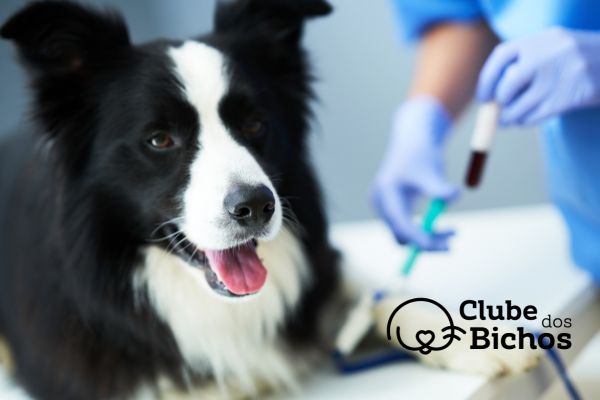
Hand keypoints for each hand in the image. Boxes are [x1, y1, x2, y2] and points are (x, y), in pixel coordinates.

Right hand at [370, 97, 458, 250]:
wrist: (411, 141)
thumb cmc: (421, 154)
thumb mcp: (431, 170)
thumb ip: (439, 186)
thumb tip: (454, 197)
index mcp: (386, 192)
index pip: (400, 223)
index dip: (418, 238)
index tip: (438, 247)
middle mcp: (381, 203)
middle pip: (401, 234)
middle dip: (426, 241)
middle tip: (451, 244)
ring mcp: (384, 208)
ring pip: (405, 234)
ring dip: (429, 237)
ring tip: (454, 231)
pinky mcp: (392, 210)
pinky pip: (407, 228)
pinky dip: (425, 230)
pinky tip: (441, 225)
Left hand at [477, 27, 599, 124]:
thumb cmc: (572, 59)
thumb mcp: (551, 47)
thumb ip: (524, 61)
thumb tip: (491, 92)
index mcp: (540, 40)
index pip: (501, 56)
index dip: (486, 79)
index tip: (483, 96)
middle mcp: (548, 55)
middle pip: (509, 83)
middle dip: (499, 100)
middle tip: (496, 109)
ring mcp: (558, 77)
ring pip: (521, 104)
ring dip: (509, 117)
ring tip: (505, 121)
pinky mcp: (567, 97)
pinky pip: (536, 115)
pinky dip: (525, 120)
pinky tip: (522, 120)